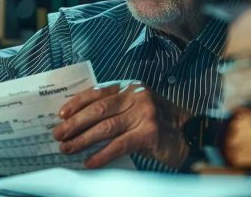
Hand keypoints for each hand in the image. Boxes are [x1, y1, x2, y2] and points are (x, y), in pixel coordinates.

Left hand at [52, 80, 191, 168]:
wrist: (192, 135)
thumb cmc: (161, 124)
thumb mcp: (138, 109)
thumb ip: (116, 110)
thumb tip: (81, 123)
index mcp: (131, 88)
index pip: (98, 93)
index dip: (77, 103)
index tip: (61, 114)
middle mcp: (137, 97)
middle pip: (98, 110)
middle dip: (75, 123)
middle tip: (58, 134)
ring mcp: (145, 114)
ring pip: (106, 127)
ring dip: (83, 139)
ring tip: (67, 148)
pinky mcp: (149, 133)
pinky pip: (119, 145)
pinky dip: (102, 154)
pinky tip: (89, 162)